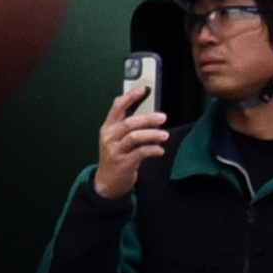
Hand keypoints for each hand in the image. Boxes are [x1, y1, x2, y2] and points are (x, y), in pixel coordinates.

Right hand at [91, 76, 164, 198]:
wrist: (107, 182)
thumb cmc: (116, 156)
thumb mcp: (116, 138)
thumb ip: (128, 126)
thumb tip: (150, 113)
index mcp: (108, 127)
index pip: (117, 108)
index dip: (129, 98)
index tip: (143, 89)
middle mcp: (110, 137)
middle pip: (129, 123)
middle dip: (147, 119)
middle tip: (162, 117)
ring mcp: (116, 150)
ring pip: (134, 137)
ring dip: (152, 135)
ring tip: (164, 136)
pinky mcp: (124, 162)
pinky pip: (141, 153)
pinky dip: (153, 150)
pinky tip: (160, 150)